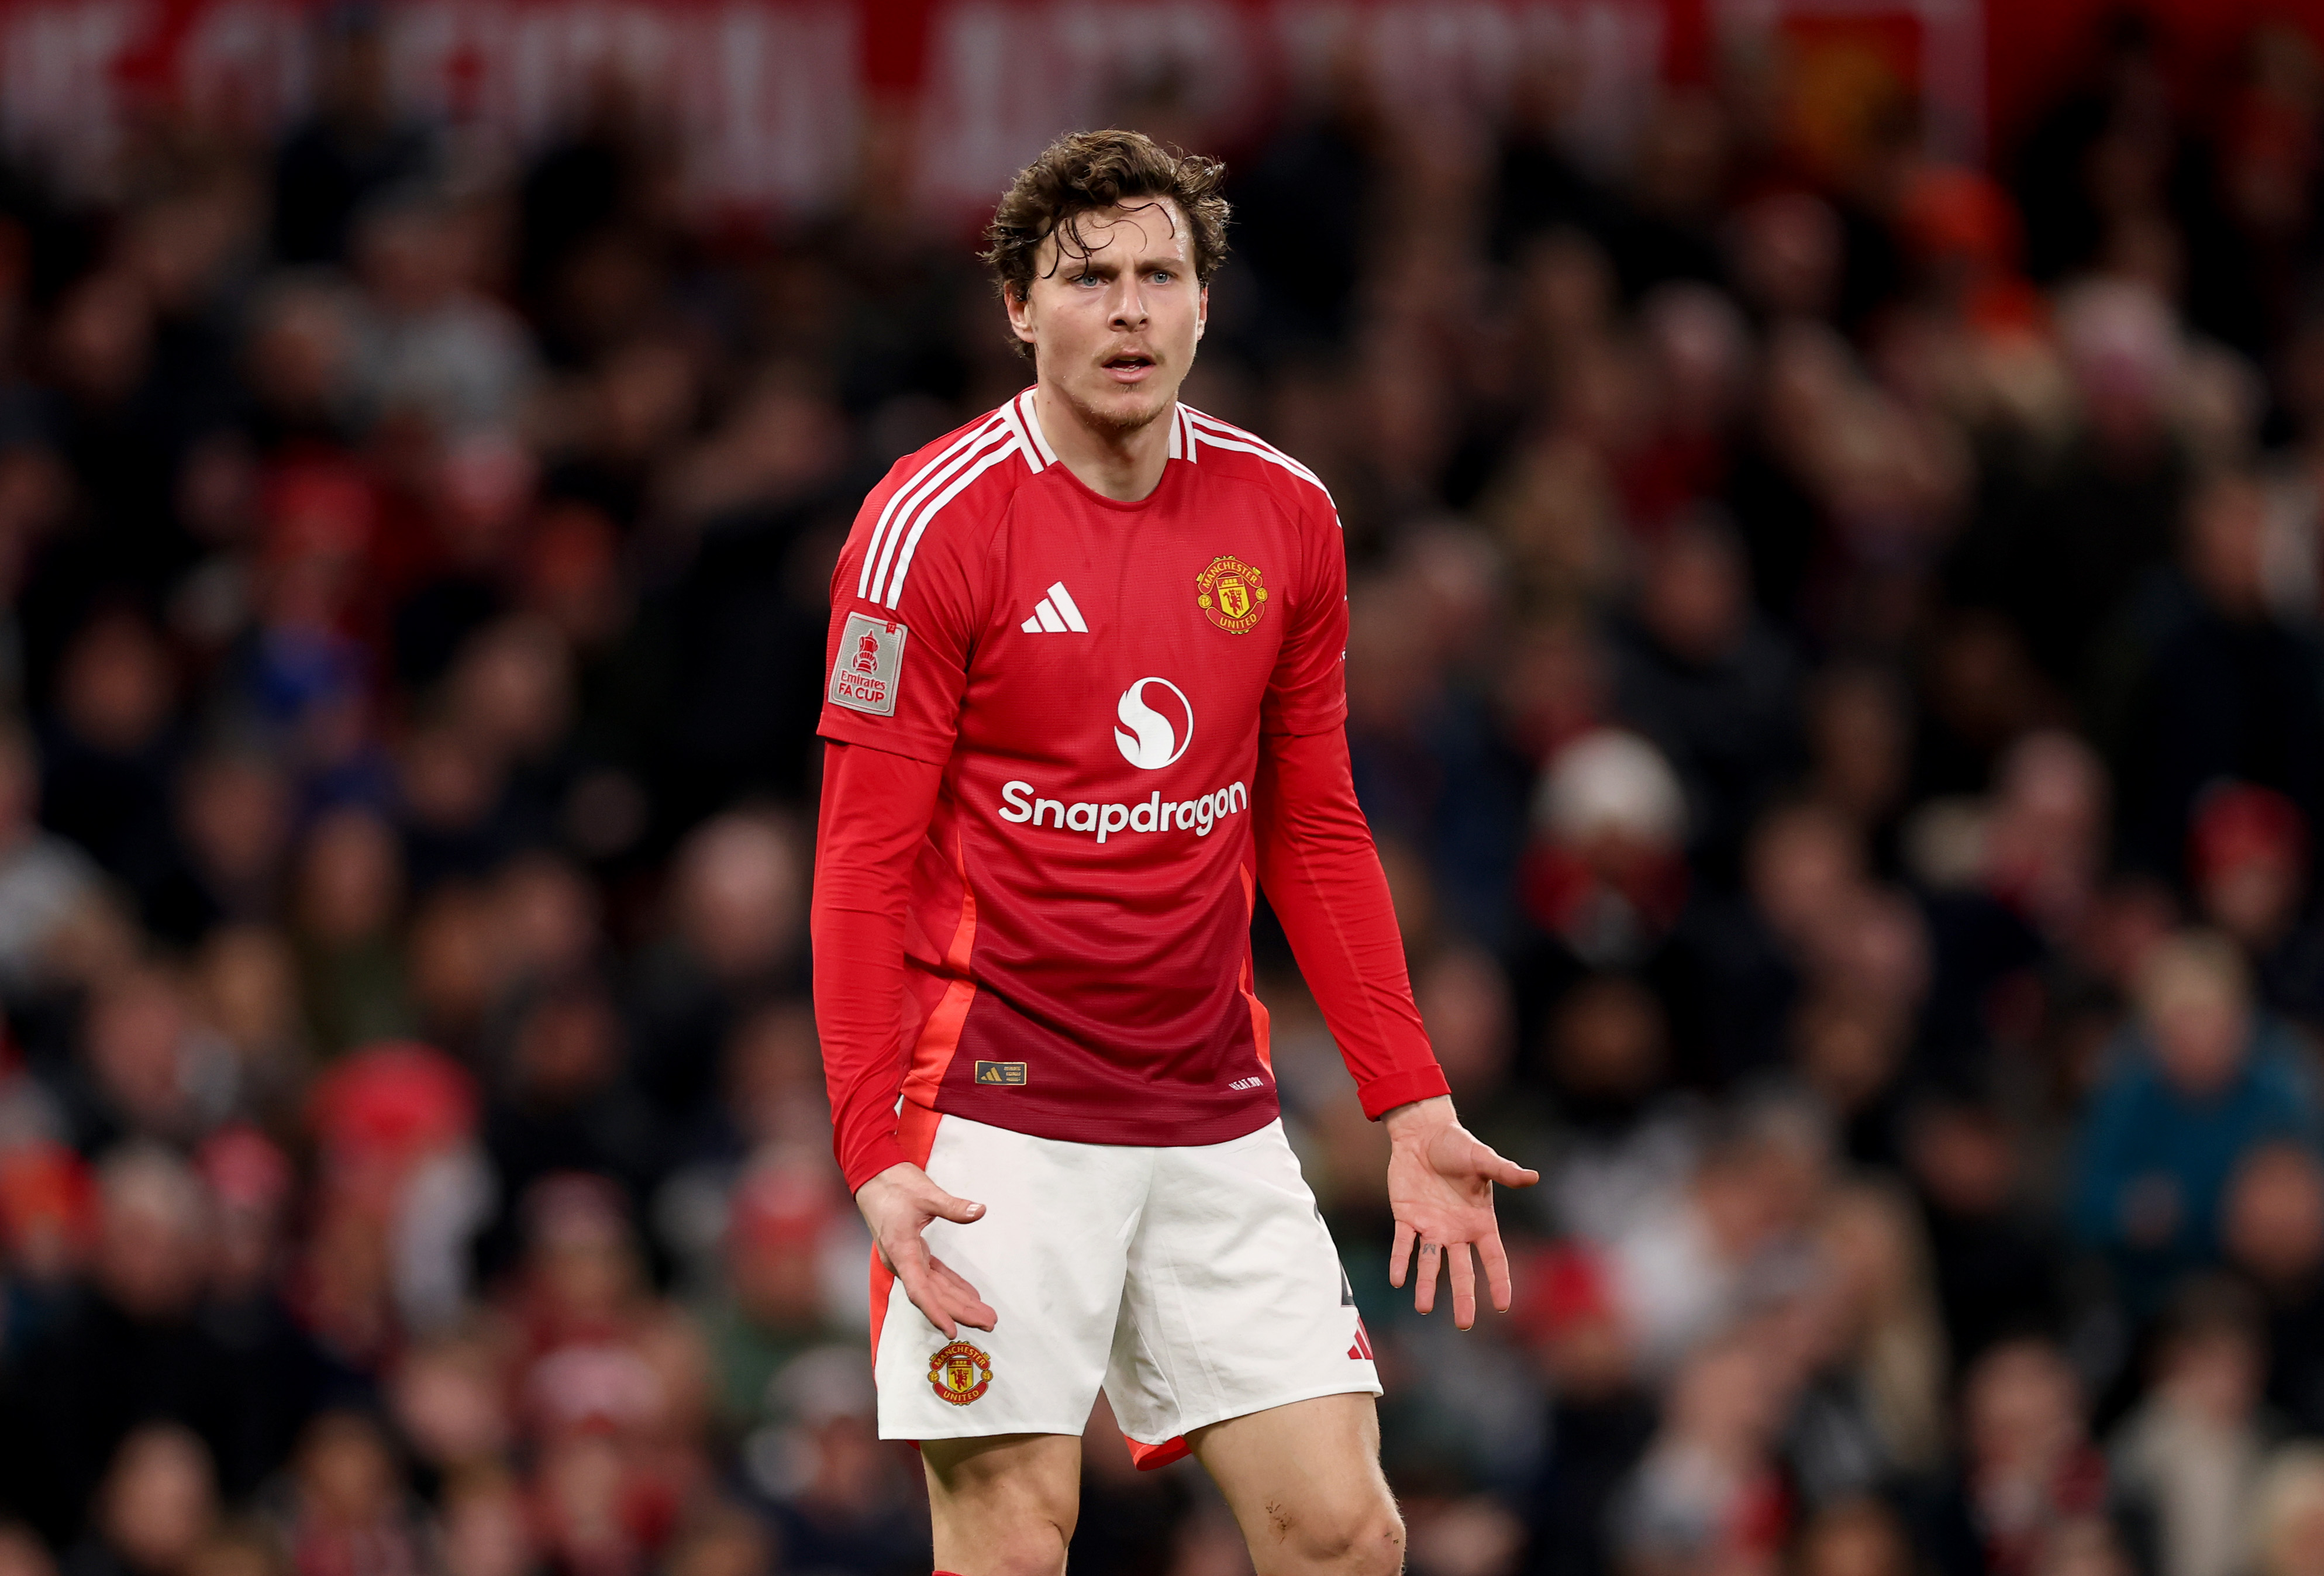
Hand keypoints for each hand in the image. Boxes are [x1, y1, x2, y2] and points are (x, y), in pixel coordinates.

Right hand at [855, 1163, 995, 1338]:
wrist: (873, 1175)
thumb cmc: (895, 1184)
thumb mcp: (926, 1194)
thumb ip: (953, 1206)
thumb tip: (980, 1211)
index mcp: (901, 1250)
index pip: (919, 1290)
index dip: (936, 1312)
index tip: (951, 1330)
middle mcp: (901, 1260)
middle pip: (933, 1294)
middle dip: (960, 1311)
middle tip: (989, 1323)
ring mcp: (906, 1258)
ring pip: (935, 1287)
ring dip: (959, 1302)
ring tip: (985, 1316)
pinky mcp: (912, 1251)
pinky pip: (934, 1275)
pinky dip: (952, 1285)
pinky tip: (970, 1296)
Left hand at [1383, 1096, 1537, 1329]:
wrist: (1424, 1134)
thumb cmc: (1458, 1146)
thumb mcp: (1483, 1159)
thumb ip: (1505, 1171)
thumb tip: (1533, 1177)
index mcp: (1479, 1222)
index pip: (1493, 1258)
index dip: (1499, 1280)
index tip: (1503, 1305)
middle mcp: (1456, 1231)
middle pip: (1461, 1271)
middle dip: (1463, 1297)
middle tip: (1464, 1325)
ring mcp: (1431, 1226)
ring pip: (1429, 1263)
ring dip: (1426, 1285)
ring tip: (1423, 1308)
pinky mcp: (1406, 1217)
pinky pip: (1403, 1244)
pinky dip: (1400, 1261)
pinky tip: (1398, 1280)